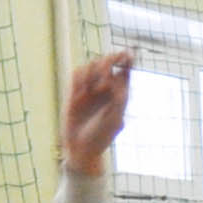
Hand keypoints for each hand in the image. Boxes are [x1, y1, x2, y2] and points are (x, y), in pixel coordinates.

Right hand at [60, 52, 133, 175]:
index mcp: (120, 93)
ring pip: (92, 65)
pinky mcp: (74, 91)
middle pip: (109, 62)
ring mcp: (90, 88)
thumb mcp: (114, 120)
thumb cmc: (101, 137)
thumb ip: (119, 101)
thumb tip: (120, 81)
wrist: (80, 148)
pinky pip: (77, 74)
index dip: (127, 59)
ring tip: (91, 89)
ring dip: (93, 72)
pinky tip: (80, 91)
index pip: (125, 70)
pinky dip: (80, 78)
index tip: (128, 53)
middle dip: (109, 61)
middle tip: (106, 70)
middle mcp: (106, 88)